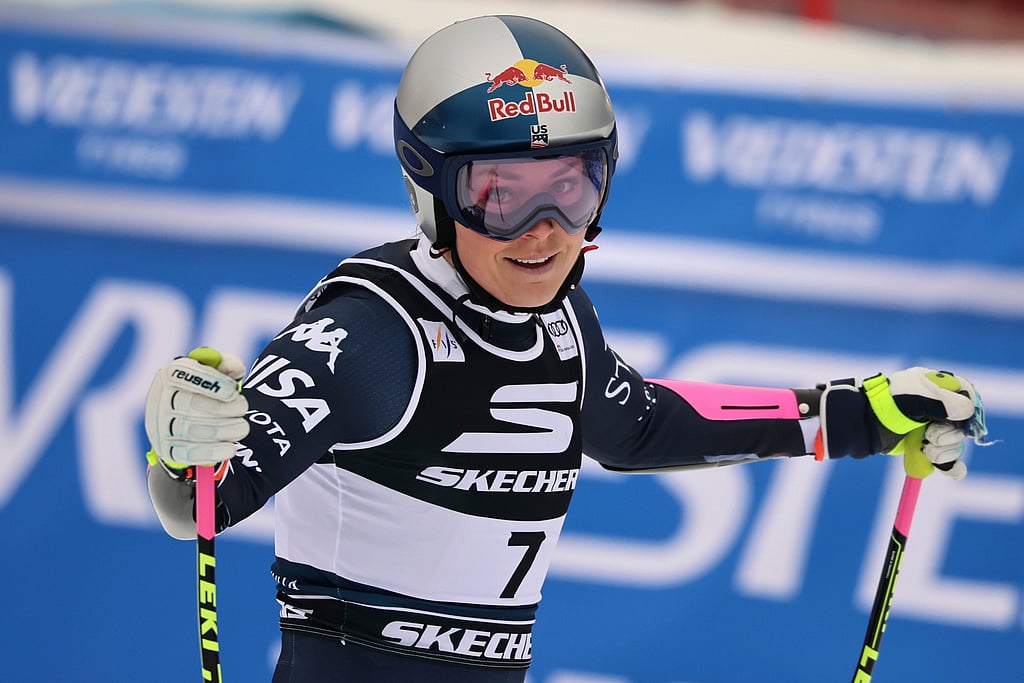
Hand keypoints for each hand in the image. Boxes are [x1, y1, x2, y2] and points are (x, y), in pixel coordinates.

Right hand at [145, 347, 249, 467]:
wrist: (183, 423)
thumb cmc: (204, 392)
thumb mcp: (214, 373)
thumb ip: (226, 365)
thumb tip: (237, 369)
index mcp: (170, 375)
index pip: (182, 373)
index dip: (210, 382)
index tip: (232, 391)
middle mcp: (160, 399)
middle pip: (190, 403)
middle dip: (223, 407)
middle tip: (243, 407)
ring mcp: (160, 426)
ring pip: (192, 429)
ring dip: (224, 430)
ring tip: (242, 428)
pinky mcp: (166, 449)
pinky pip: (188, 453)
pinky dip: (213, 452)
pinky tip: (230, 448)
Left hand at [819, 367, 985, 476]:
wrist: (862, 424)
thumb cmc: (887, 404)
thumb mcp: (917, 398)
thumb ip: (945, 404)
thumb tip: (969, 411)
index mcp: (937, 388)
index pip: (968, 397)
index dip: (971, 413)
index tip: (967, 426)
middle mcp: (937, 408)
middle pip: (963, 426)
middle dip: (950, 435)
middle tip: (931, 436)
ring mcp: (930, 428)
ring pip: (954, 444)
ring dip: (944, 450)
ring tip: (925, 449)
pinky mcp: (923, 446)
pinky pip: (946, 460)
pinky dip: (949, 466)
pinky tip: (947, 469)